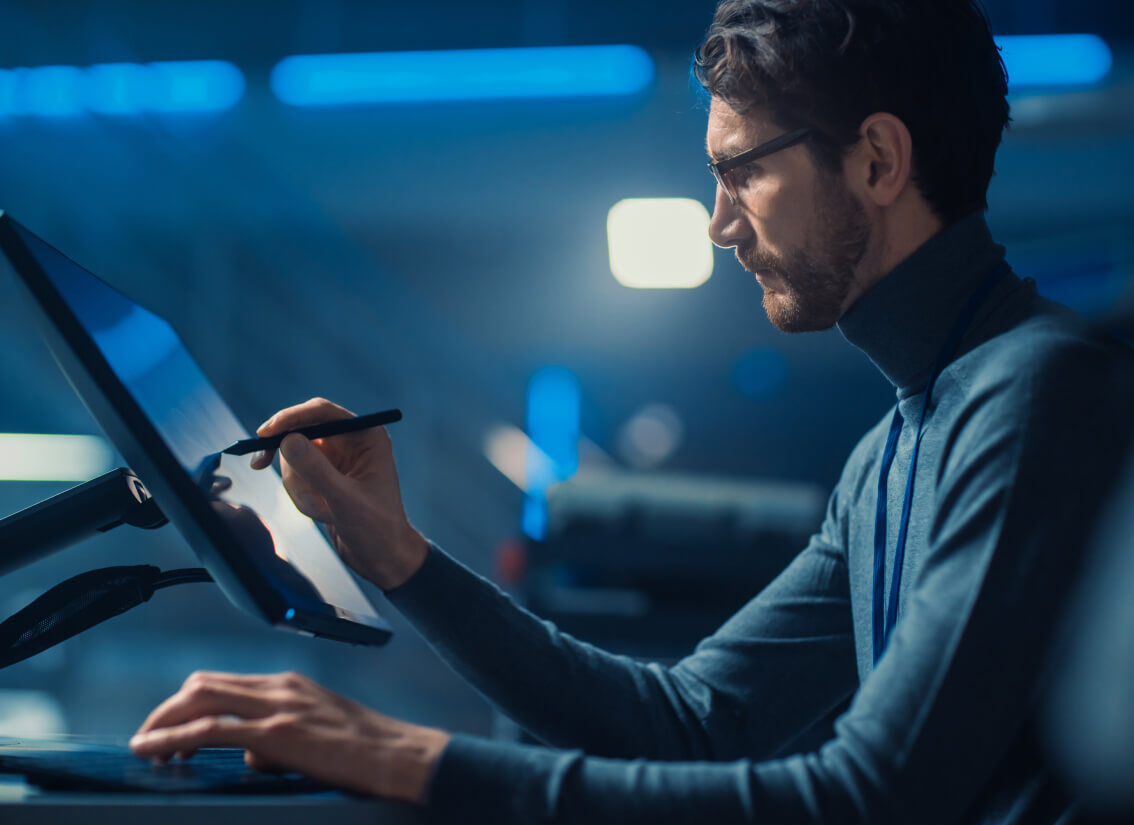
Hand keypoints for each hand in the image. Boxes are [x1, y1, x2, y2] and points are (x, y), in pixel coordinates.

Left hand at [130, 670, 450, 803]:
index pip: (223, 683)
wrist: (401, 757)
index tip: (168, 727)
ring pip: (201, 699)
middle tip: (147, 738)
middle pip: (203, 685)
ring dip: (163, 722)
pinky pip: (212, 730)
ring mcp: (279, 707)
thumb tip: (252, 753)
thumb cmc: (368, 752)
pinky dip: (175, 739)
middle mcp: (280, 688)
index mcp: (290, 686)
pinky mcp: (279, 733)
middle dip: (165, 710)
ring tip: (145, 748)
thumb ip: (282, 736)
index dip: (186, 704)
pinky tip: (158, 752)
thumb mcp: (319, 733)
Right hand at [252, 397, 427, 589]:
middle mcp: (352, 442)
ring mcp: (337, 460)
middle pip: (302, 431)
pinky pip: (297, 476)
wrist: (383, 558)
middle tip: (259, 463)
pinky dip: (300, 495)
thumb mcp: (344, 500)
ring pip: (295, 457)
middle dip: (289, 458)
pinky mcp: (325, 477)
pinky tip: (321, 513)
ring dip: (299, 486)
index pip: (322, 411)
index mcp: (367, 436)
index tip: (265, 433)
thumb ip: (316, 470)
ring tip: (321, 511)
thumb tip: (287, 440)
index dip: (290, 417)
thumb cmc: (377, 529)